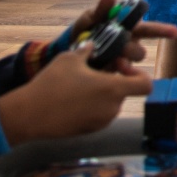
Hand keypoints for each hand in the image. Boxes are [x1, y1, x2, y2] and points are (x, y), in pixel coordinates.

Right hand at [0, 47, 153, 142]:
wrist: (30, 115)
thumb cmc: (52, 84)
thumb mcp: (70, 59)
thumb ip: (88, 51)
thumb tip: (93, 46)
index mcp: (114, 89)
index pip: (146, 85)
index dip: (139, 74)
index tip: (121, 67)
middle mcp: (113, 108)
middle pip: (126, 92)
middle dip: (115, 82)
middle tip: (95, 73)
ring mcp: (102, 122)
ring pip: (111, 103)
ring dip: (103, 94)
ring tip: (80, 85)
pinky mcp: (90, 131)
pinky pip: (99, 115)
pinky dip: (93, 106)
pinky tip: (73, 99)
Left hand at [53, 0, 176, 69]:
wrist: (70, 53)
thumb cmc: (85, 30)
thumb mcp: (90, 19)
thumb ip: (101, 9)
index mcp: (128, 29)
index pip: (149, 29)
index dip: (163, 31)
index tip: (175, 33)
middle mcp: (129, 45)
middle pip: (139, 50)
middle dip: (131, 49)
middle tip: (119, 50)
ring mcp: (123, 61)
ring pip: (132, 64)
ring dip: (125, 62)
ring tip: (113, 62)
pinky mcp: (116, 75)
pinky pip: (124, 77)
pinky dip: (120, 74)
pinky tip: (111, 71)